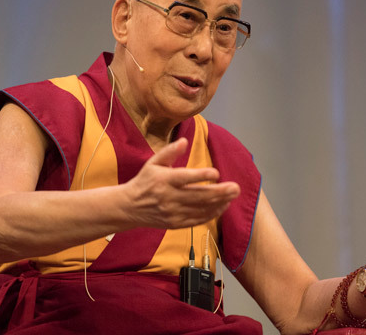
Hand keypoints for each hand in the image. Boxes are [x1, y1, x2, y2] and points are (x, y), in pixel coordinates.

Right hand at [125, 138, 239, 228]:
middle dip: (219, 192)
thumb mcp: (153, 162)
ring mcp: (173, 212)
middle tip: (236, 187)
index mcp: (164, 180)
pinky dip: (212, 214)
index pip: (185, 178)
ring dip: (219, 203)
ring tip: (233, 196)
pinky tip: (222, 206)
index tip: (216, 173)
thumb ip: (170, 151)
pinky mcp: (176, 223)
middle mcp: (169, 197)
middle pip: (198, 196)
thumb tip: (184, 141)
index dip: (201, 176)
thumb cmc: (145, 181)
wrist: (129, 207)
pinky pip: (197, 219)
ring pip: (200, 209)